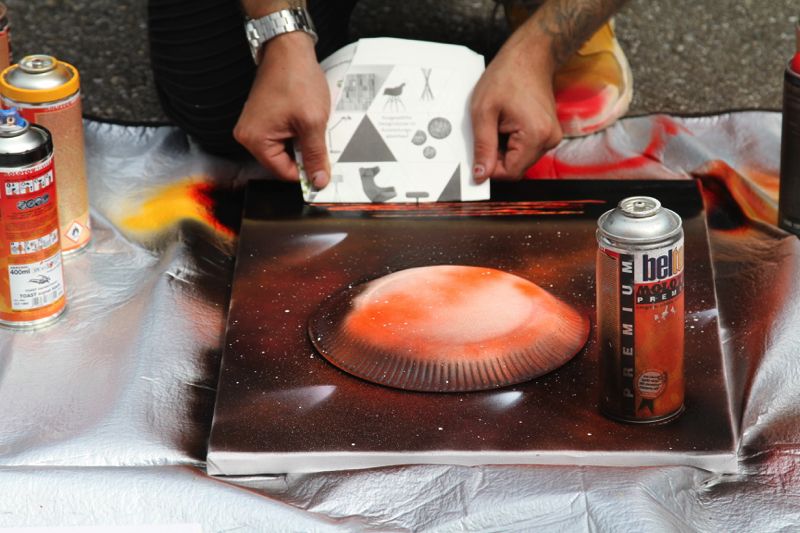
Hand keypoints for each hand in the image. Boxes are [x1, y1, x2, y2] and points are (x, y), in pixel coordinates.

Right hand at [233, 32, 330, 187]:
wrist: (288, 50)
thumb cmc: (296, 79)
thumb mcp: (313, 122)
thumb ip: (315, 156)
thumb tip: (318, 181)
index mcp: (255, 140)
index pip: (283, 172)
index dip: (305, 172)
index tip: (323, 169)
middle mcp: (247, 136)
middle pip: (282, 162)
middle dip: (303, 155)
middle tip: (320, 140)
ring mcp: (253, 127)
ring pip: (284, 150)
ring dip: (301, 143)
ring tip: (310, 125)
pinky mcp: (262, 119)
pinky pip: (281, 137)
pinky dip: (296, 133)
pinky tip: (305, 120)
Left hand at [470, 35, 562, 181]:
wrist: (529, 55)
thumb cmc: (507, 75)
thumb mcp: (483, 112)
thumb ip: (483, 147)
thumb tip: (480, 174)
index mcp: (536, 135)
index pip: (510, 172)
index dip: (491, 168)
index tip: (479, 153)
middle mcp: (549, 139)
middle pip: (516, 168)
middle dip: (497, 156)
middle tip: (487, 131)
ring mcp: (551, 137)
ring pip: (520, 160)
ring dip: (504, 149)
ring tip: (498, 123)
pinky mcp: (548, 133)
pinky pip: (525, 149)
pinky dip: (512, 142)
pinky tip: (506, 123)